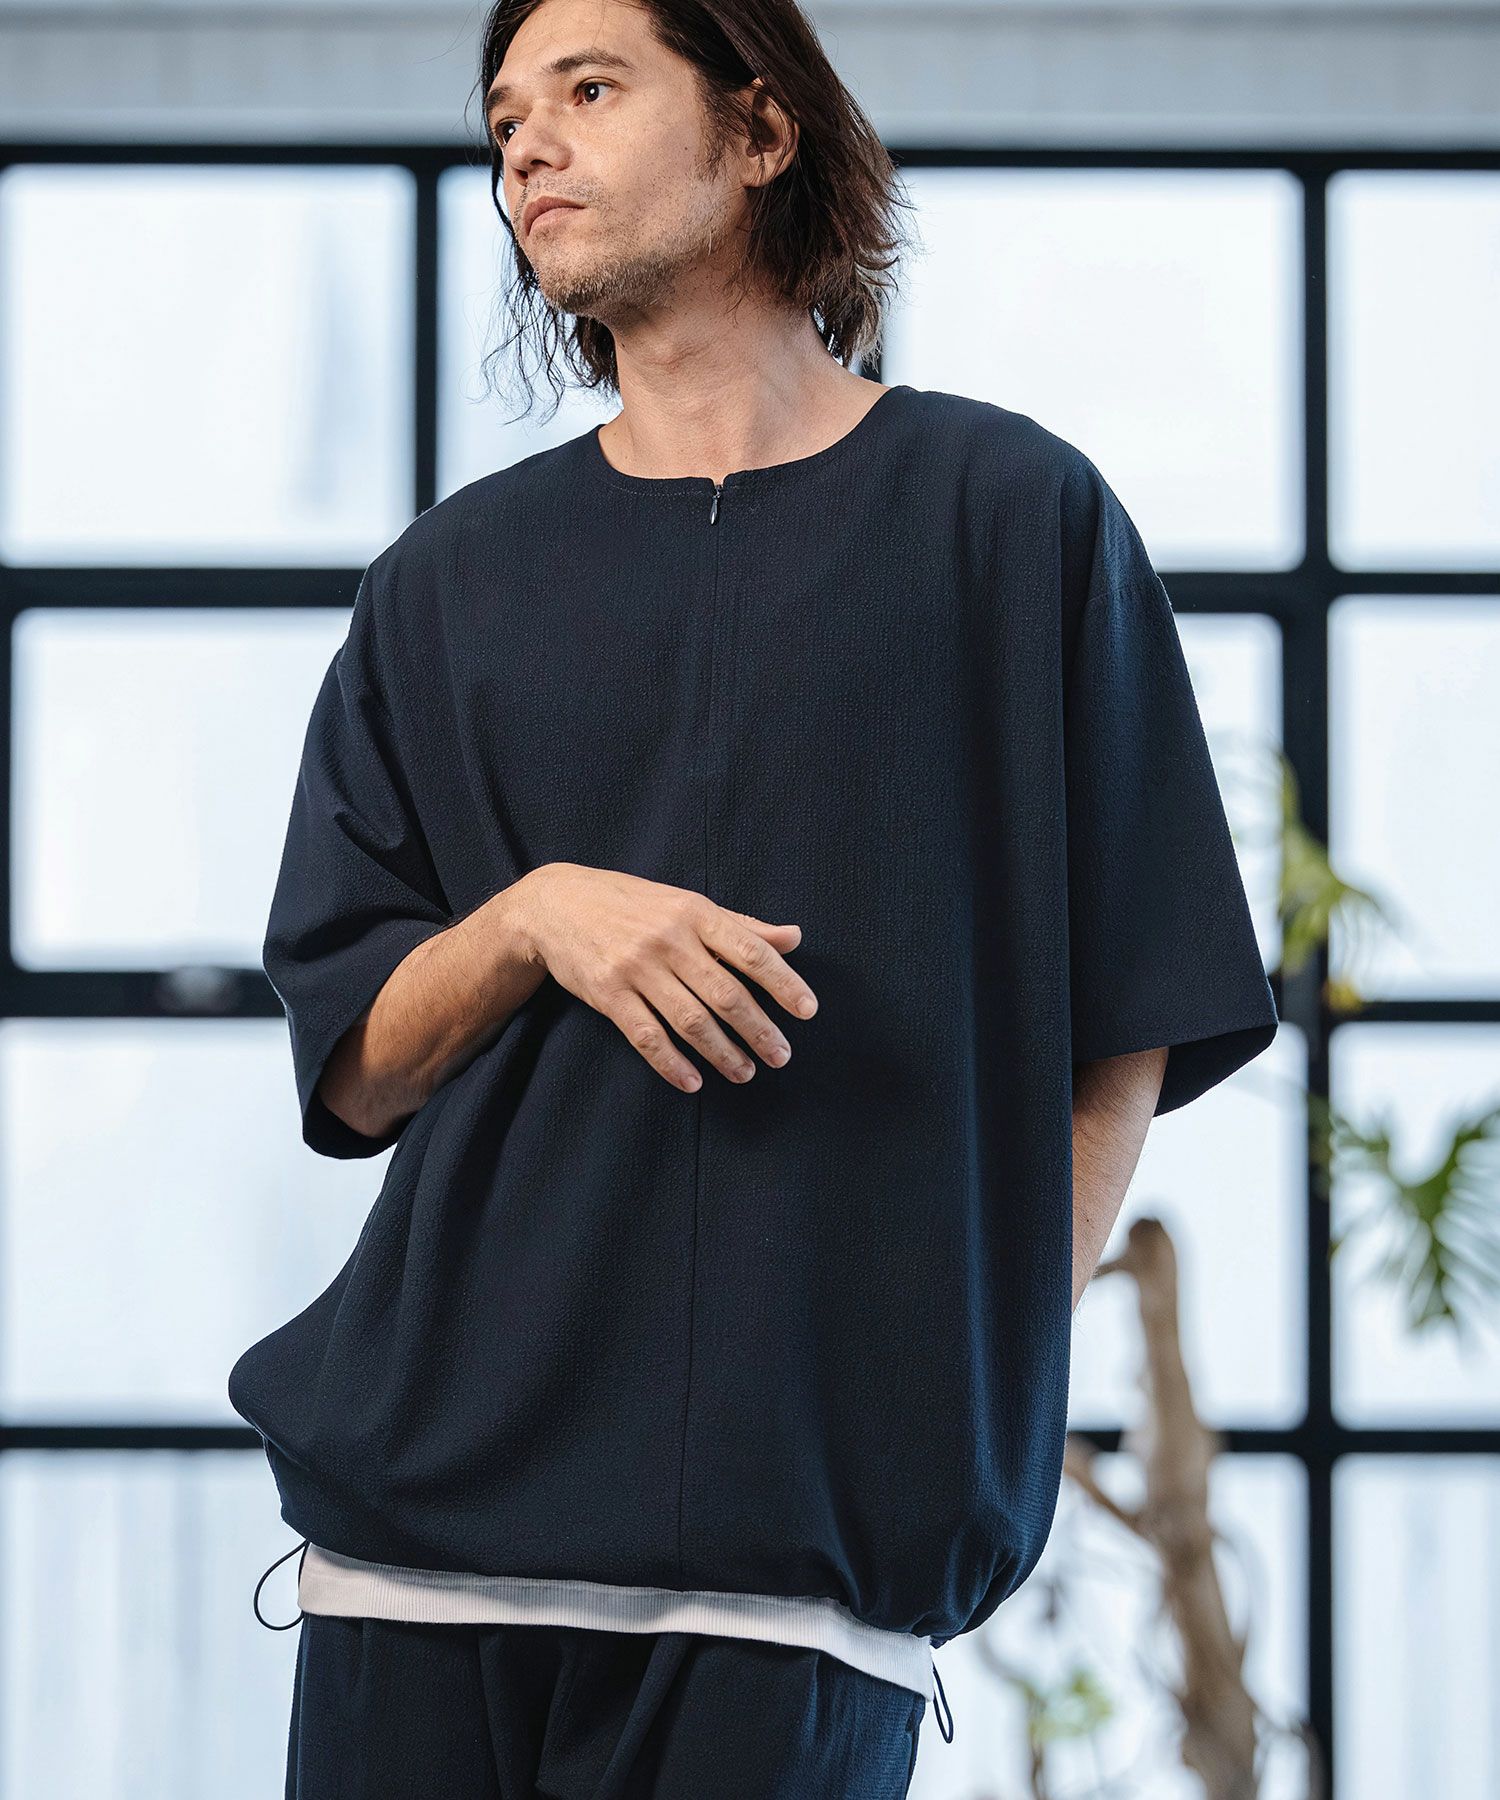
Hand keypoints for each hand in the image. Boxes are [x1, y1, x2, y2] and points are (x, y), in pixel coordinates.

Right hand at [510, 863, 817, 1091]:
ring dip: (722, 1052)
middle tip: (782, 1056)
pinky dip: (671, 1063)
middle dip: (758, 1030)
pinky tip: (693, 1081)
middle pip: (725, 993)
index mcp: (694, 912)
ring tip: (746, 1073)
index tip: (807, 1011)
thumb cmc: (631, 903)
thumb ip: (741, 926)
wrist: (555, 905)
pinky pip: (646, 1036)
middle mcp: (668, 940)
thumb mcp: (686, 903)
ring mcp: (636, 968)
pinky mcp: (608, 994)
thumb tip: (794, 938)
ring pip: (689, 1020)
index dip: (783, 982)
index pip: (750, 950)